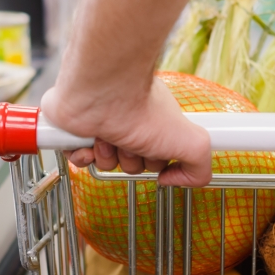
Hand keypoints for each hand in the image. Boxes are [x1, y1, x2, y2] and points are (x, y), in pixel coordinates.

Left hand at [41, 76, 211, 186]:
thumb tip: (172, 180)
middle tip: (131, 143)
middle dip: (131, 160)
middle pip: (131, 163)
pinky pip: (77, 158)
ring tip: (108, 137)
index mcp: (155, 121)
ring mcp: (101, 124)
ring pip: (105, 163)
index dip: (156, 162)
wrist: (103, 94)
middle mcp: (128, 121)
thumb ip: (199, 168)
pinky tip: (89, 143)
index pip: (156, 157)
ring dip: (107, 157)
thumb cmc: (143, 109)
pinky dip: (82, 156)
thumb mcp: (193, 143)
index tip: (155, 153)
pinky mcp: (75, 129)